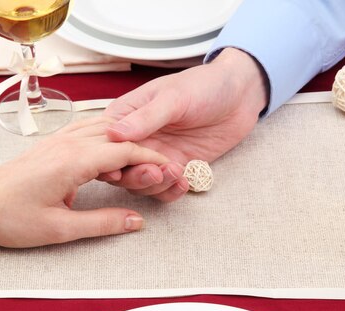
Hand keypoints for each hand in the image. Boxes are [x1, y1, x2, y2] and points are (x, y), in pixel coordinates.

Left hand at [0, 117, 169, 247]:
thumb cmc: (9, 217)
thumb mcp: (60, 229)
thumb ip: (103, 223)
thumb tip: (137, 221)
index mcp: (73, 161)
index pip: (125, 150)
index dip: (152, 158)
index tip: (170, 168)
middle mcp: (67, 143)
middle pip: (117, 135)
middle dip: (143, 148)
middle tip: (160, 167)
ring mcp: (56, 141)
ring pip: (101, 127)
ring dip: (125, 140)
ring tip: (140, 159)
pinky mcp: (49, 145)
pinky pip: (85, 130)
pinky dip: (105, 136)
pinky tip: (109, 148)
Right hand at [102, 48, 268, 200]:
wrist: (240, 95)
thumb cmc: (203, 85)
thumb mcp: (173, 97)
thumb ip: (144, 118)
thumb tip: (113, 134)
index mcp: (125, 118)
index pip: (104, 146)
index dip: (108, 161)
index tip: (119, 169)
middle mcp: (136, 140)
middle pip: (120, 171)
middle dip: (135, 177)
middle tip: (155, 172)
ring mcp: (156, 155)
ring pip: (141, 184)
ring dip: (156, 185)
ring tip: (177, 172)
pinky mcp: (176, 167)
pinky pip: (165, 189)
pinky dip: (172, 191)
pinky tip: (185, 183)